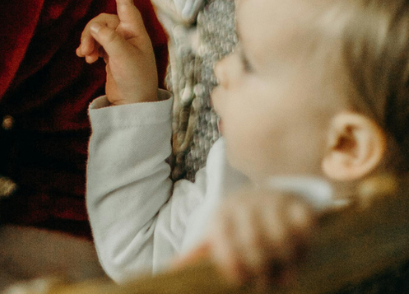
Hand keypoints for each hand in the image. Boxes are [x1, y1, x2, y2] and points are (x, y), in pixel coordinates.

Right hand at [76, 0, 157, 103]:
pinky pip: (96, 42)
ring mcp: (119, 44)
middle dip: (91, 32)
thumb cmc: (135, 80)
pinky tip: (86, 59)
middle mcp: (128, 34)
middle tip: (85, 51)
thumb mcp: (122, 57)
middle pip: (102, 20)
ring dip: (88, 41)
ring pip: (97, 31)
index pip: (125, 2)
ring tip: (86, 57)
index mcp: (135, 30)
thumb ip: (108, 38)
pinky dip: (89, 48)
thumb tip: (93, 26)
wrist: (134, 104)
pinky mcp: (111, 55)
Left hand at [200, 189, 314, 286]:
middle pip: (255, 241)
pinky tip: (300, 251)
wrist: (262, 197)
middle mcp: (245, 205)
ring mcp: (272, 202)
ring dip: (285, 259)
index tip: (240, 279)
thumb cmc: (237, 227)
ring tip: (284, 272)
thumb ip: (198, 255)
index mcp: (221, 215)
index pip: (224, 240)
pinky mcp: (297, 204)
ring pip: (281, 235)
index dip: (233, 264)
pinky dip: (305, 239)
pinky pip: (304, 222)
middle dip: (261, 267)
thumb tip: (172, 268)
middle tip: (265, 281)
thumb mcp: (216, 237)